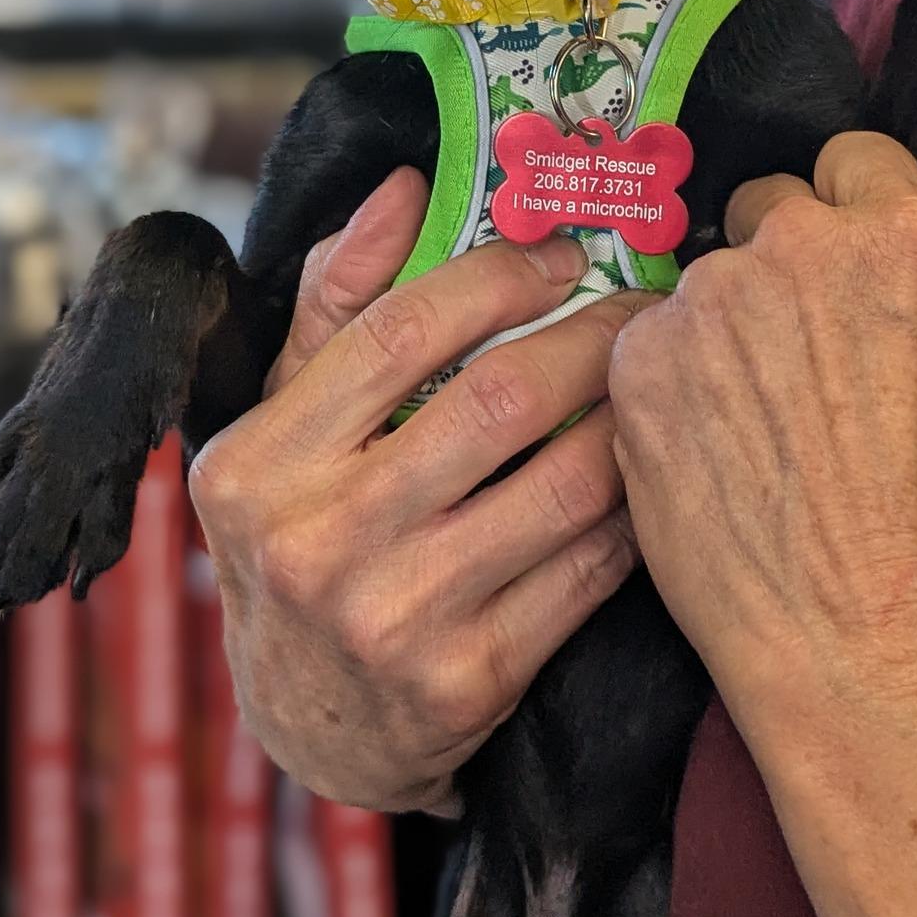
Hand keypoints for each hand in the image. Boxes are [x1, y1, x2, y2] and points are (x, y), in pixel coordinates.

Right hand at [189, 169, 647, 813]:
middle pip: (497, 402)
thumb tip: (407, 188)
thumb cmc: (298, 540)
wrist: (312, 728)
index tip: (562, 252)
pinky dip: (633, 510)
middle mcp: (317, 543)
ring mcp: (396, 619)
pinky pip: (588, 570)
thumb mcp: (278, 427)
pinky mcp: (470, 681)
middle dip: (592, 337)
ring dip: (630, 419)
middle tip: (642, 308)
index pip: (396, 331)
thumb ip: (333, 304)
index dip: (497, 276)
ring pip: (561, 486)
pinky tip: (649, 472)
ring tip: (659, 379)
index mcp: (257, 464)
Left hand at [608, 132, 916, 754]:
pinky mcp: (639, 365)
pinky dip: (672, 386)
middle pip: (769, 209)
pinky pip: (650, 347)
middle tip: (803, 362)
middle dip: (783, 263)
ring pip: (706, 285)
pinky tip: (712, 454)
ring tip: (759, 430)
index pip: (857, 161)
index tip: (851, 276)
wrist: (873, 645)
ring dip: (725, 330)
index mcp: (902, 236)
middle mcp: (798, 248)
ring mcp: (708, 303)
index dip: (856, 214)